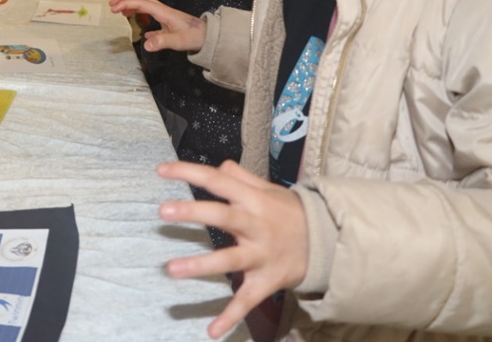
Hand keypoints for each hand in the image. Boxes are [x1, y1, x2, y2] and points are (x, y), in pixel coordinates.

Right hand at [109, 0, 204, 52]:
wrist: (210, 37)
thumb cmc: (196, 37)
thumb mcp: (179, 41)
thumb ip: (162, 41)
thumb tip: (145, 44)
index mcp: (163, 12)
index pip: (141, 3)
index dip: (126, 3)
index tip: (113, 8)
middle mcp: (163, 11)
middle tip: (111, 5)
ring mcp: (165, 16)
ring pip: (145, 5)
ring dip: (132, 5)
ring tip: (120, 11)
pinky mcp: (168, 24)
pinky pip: (152, 17)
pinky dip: (142, 18)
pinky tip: (143, 31)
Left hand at [158, 160, 307, 338]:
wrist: (329, 242)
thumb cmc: (291, 213)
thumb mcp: (270, 190)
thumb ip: (243, 178)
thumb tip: (220, 166)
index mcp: (254, 200)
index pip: (218, 181)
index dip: (190, 173)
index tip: (162, 170)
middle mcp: (256, 226)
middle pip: (223, 217)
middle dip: (193, 213)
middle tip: (163, 210)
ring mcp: (261, 255)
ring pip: (230, 260)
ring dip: (201, 265)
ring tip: (172, 269)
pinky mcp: (266, 281)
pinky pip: (247, 300)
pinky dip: (230, 316)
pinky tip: (211, 331)